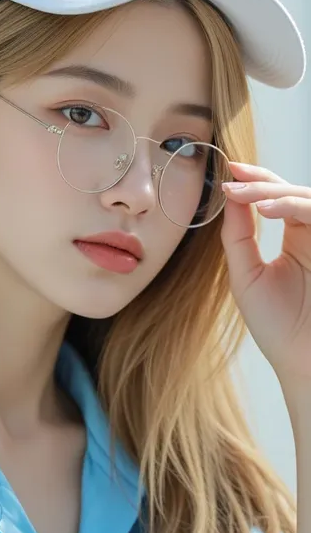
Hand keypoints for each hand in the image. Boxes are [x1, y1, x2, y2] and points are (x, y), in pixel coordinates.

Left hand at [220, 161, 310, 386]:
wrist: (304, 362)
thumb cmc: (278, 326)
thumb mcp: (246, 275)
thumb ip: (237, 236)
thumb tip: (229, 197)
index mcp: (295, 238)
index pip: (276, 198)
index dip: (255, 181)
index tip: (229, 171)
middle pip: (292, 191)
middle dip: (261, 182)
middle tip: (233, 179)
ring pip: (307, 198)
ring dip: (275, 192)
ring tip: (246, 197)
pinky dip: (293, 206)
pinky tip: (268, 210)